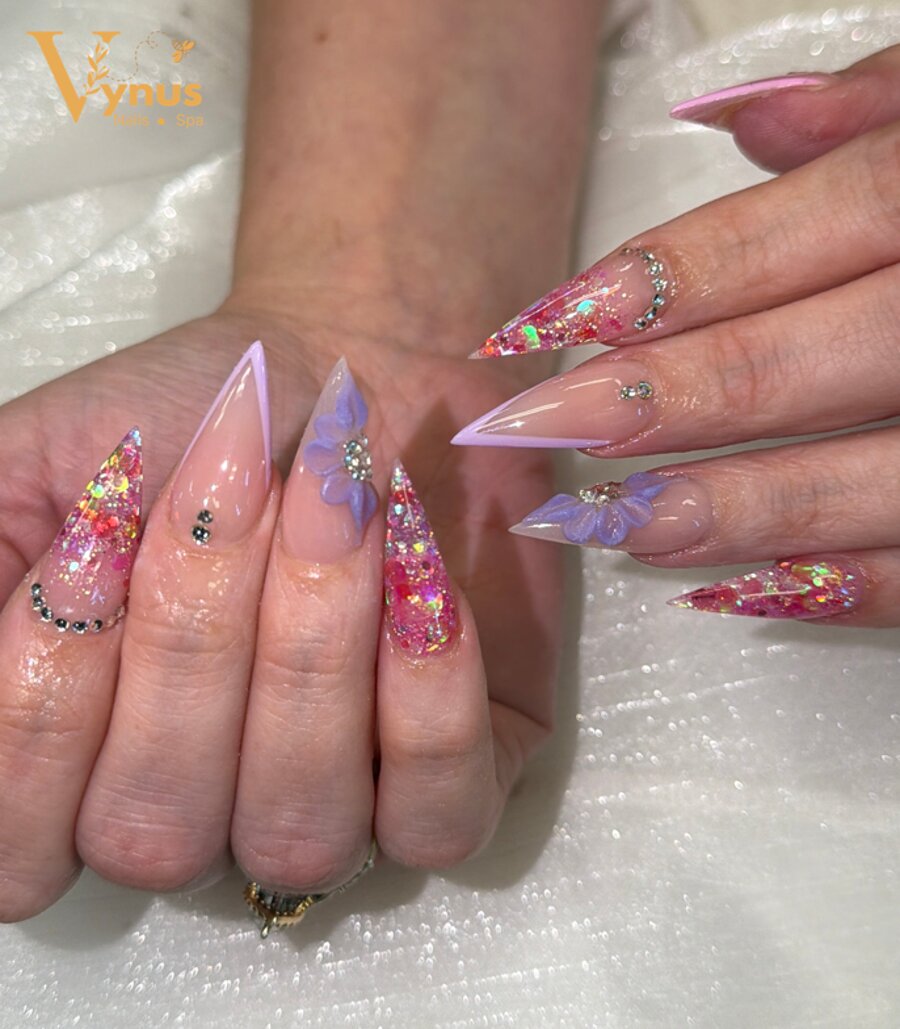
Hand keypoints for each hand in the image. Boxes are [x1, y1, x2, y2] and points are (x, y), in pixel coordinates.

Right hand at [0, 290, 563, 921]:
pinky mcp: (454, 783)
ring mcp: (332, 807)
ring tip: (338, 507)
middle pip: (158, 832)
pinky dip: (424, 693)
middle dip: (191, 637)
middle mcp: (202, 809)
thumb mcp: (48, 471)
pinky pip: (437, 818)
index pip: (22, 847)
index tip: (100, 528)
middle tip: (237, 484)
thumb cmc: (197, 421)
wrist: (353, 373)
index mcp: (88, 759)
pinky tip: (420, 579)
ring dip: (310, 651)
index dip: (49, 693)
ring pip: (296, 832)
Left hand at [454, 45, 899, 627]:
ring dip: (740, 509)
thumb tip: (740, 120)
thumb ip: (880, 111)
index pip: (813, 227)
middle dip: (673, 401)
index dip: (676, 276)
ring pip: (880, 478)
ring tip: (618, 527)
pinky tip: (740, 593)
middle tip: (547, 428)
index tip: (555, 319)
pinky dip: (850, 588)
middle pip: (820, 357)